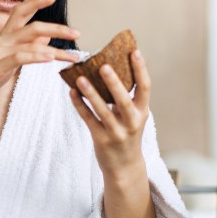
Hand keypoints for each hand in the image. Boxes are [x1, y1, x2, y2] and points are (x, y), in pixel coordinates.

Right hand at [0, 0, 79, 118]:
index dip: (36, 2)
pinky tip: (50, 58)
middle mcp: (0, 40)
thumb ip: (25, 49)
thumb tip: (46, 37)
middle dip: (57, 28)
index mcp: (3, 37)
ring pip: (30, 42)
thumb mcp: (8, 62)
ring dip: (56, 49)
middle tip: (76, 32)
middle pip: (32, 26)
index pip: (20, 12)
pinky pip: (19, 57)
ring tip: (73, 56)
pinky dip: (36, 56)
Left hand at [70, 50, 150, 178]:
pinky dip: (79, 105)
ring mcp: (116, 132)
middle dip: (113, 82)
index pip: (145, 88)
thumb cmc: (126, 132)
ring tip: (80, 78)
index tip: (135, 51)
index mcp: (142, 111)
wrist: (124, 166)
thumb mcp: (132, 115)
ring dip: (90, 93)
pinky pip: (88, 119)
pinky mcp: (101, 139)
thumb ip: (124, 96)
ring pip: (102, 110)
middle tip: (103, 65)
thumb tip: (109, 67)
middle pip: (123, 99)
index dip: (140, 69)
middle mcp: (132, 121)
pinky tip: (71, 92)